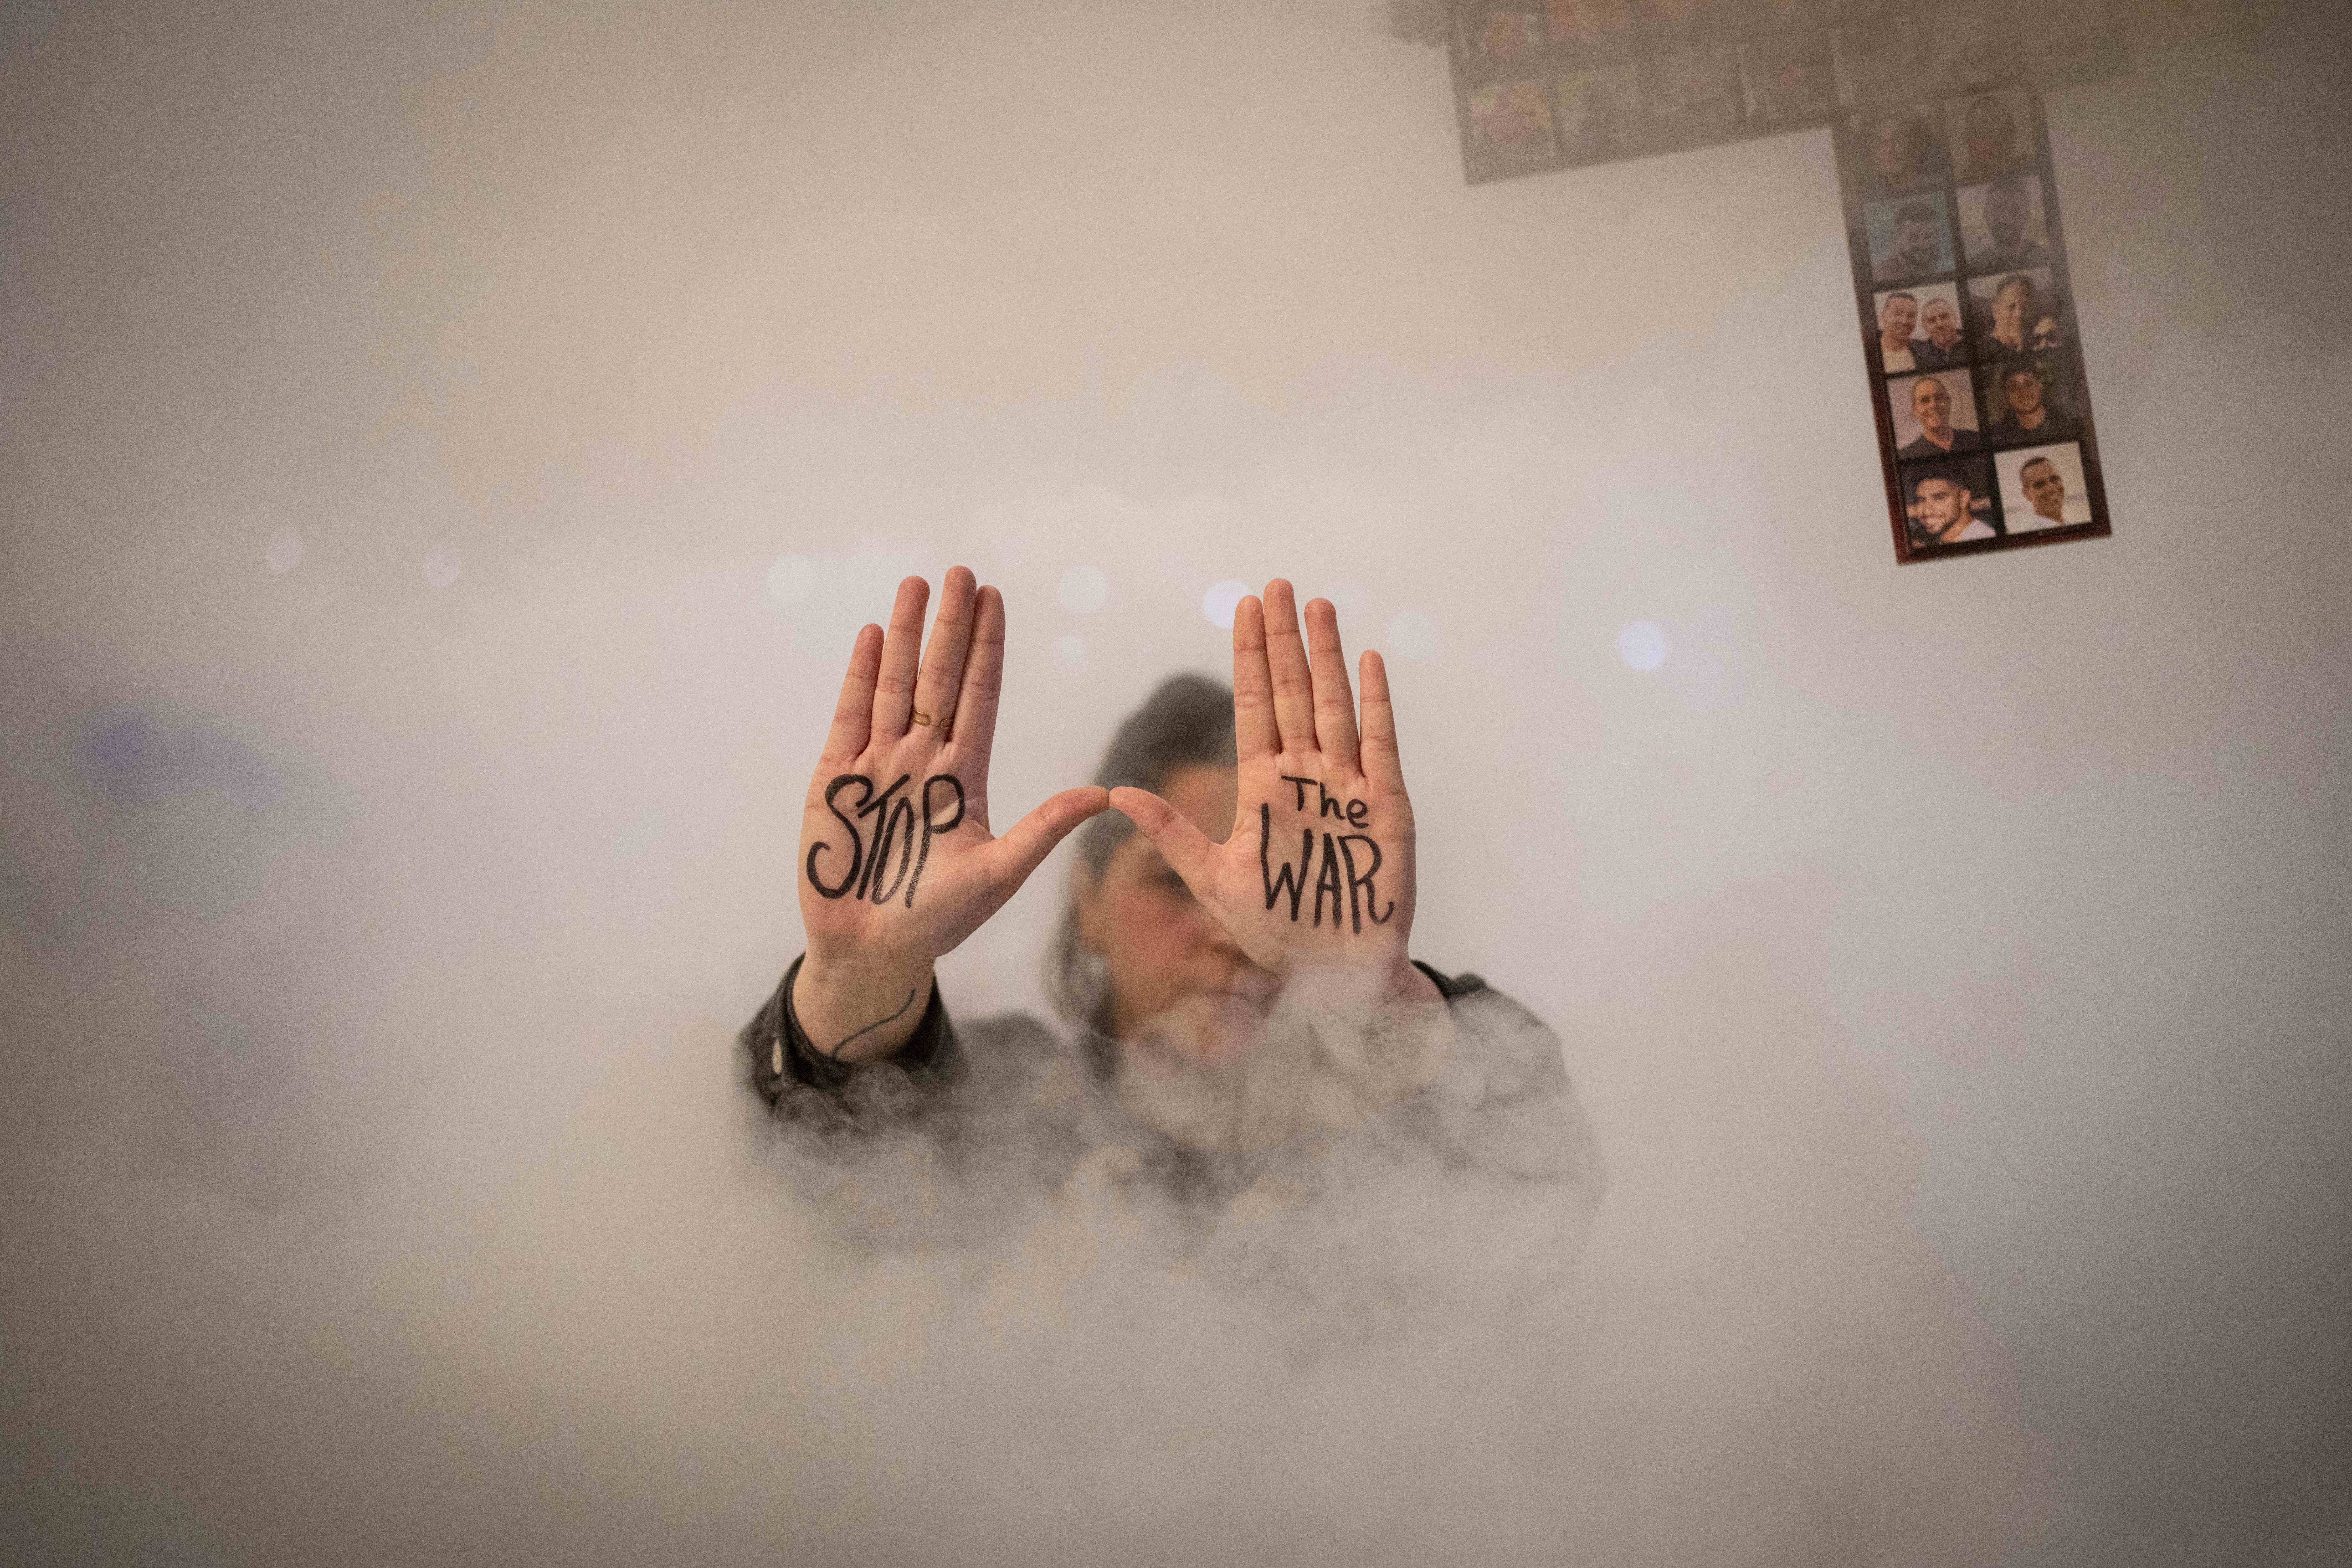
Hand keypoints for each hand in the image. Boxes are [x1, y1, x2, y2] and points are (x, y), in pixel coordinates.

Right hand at [795, 569, 1107, 1059]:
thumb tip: (1104, 795)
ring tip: (920, 585)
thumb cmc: (936, 919)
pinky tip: (875, 635)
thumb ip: (1044, 830)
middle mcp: (922, 758)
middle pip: (940, 678)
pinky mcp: (836, 777)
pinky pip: (852, 715)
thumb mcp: (999, 874)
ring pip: (896, 685)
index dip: (988, 650)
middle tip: (964, 573)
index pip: (979, 697)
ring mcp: (878, 763)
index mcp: (961, 776)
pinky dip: (862, 675)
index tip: (996, 602)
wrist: (873, 951)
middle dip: (952, 626)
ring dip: (908, 635)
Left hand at [1111, 579, 1436, 1008]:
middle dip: (1284, 639)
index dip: (1249, 656)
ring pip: (1333, 705)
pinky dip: (1374, 702)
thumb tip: (1114, 793)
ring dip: (1325, 655)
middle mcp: (1306, 775)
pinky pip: (1378, 742)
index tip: (1244, 608)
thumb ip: (1170, 833)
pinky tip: (1367, 660)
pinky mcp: (1384, 805)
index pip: (1253, 705)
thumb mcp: (1212, 880)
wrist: (1332, 973)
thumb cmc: (1276, 929)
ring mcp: (1347, 786)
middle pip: (1292, 692)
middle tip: (1276, 584)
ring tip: (1317, 605)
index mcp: (1266, 785)